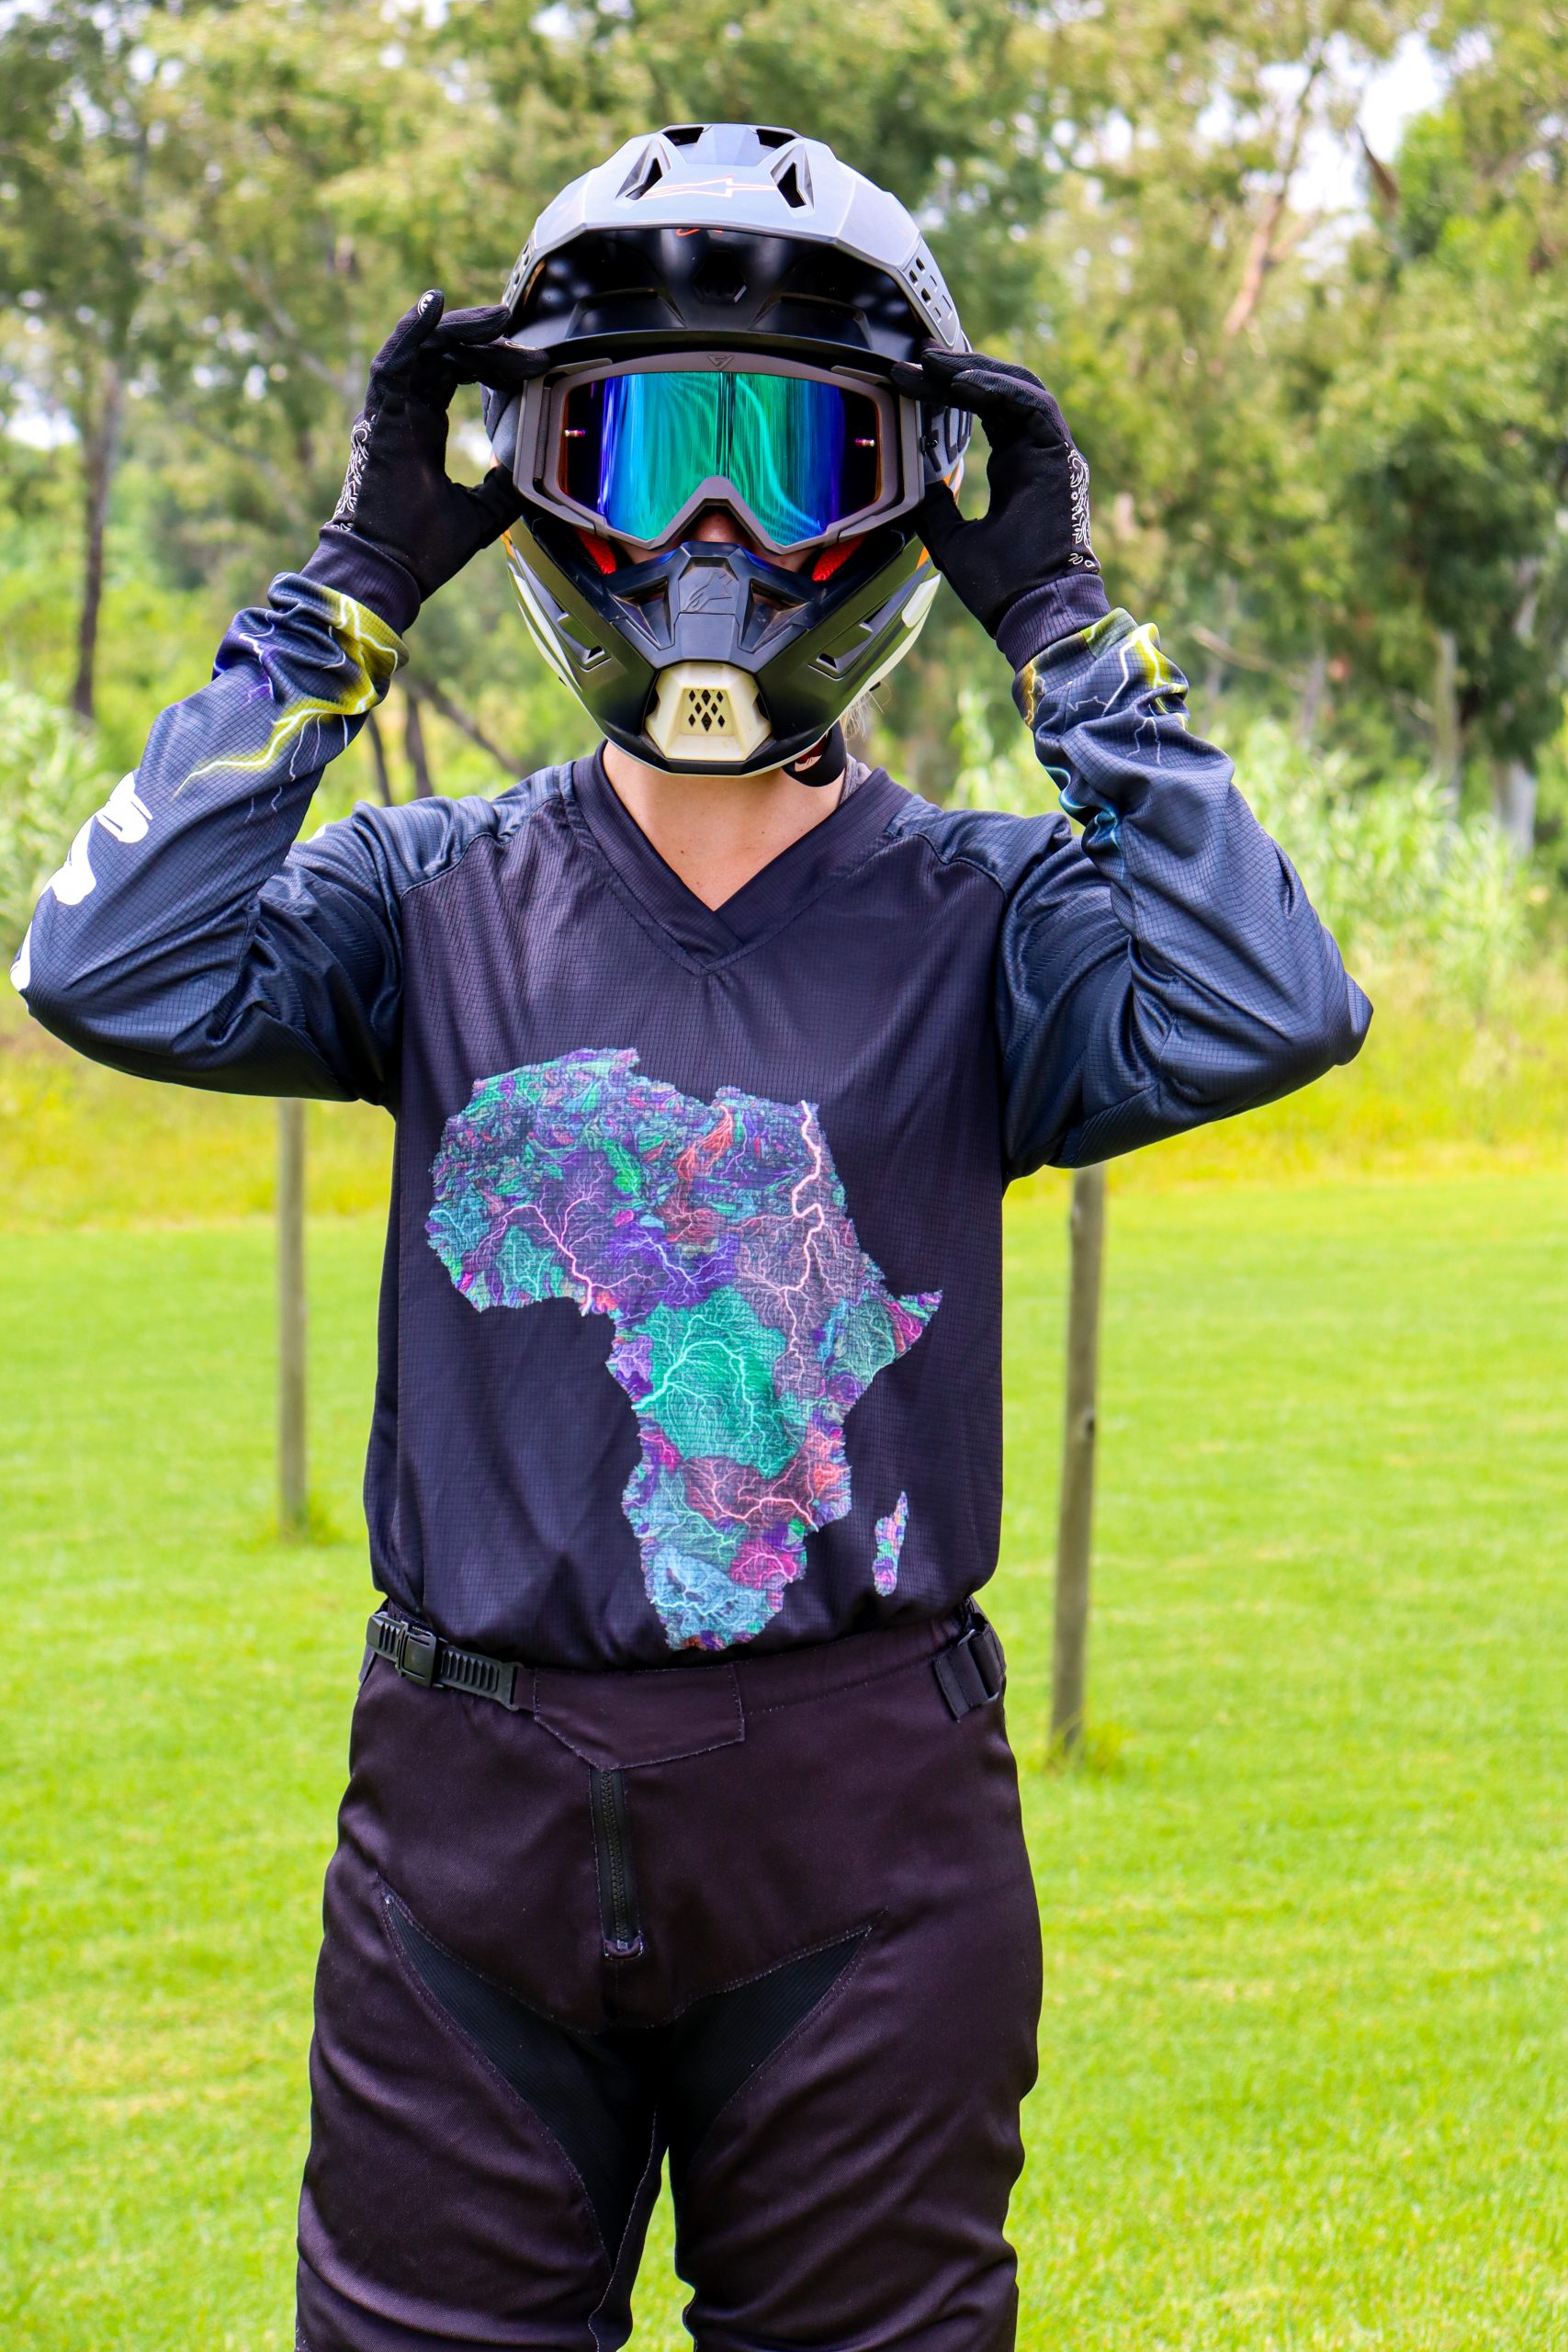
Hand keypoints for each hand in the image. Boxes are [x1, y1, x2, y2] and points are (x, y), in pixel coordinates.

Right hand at [322, 291, 545, 604]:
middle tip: (526, 340)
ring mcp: (389, 412)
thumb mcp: (484, 511)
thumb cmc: (424, 550)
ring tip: (500, 317)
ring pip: (424, 350)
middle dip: (487, 343)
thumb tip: (538, 461)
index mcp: (422, 428)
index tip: (534, 366)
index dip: (494, 363)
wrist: (387, 573)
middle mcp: (403, 412)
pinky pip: (394, 361)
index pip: (456, 374)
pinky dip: (412, 331)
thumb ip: (507, 482)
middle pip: (445, 355)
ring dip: (462, 328)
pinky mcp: (379, 418)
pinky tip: (434, 304)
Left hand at [891, 347, 1102, 647]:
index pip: (984, 411)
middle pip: (1000, 390)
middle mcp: (1035, 453)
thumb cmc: (1000, 587)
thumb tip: (909, 481)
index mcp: (1015, 469)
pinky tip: (960, 384)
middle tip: (918, 353)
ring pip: (1018, 388)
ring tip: (933, 361)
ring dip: (974, 369)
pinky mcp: (1061, 456)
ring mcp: (1051, 452)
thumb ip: (935, 506)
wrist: (1034, 612)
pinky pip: (1032, 405)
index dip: (948, 390)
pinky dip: (997, 389)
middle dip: (959, 368)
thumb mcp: (951, 539)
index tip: (908, 378)